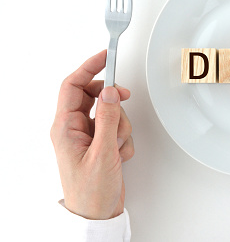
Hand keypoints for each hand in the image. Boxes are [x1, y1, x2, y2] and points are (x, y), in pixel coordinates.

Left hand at [51, 50, 134, 219]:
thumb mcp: (102, 152)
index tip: (105, 57)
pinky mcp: (102, 144)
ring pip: (110, 112)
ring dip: (121, 126)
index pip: (73, 86)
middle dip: (112, 102)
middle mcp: (75, 129)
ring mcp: (89, 136)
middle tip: (123, 99)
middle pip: (94, 96)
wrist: (97, 214)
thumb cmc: (91, 191)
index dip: (89, 68)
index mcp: (65, 127)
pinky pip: (117, 128)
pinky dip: (123, 139)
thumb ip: (107, 118)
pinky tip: (119, 155)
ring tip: (117, 146)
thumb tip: (110, 92)